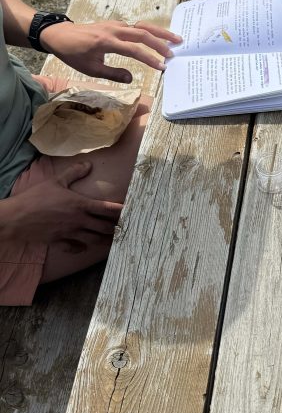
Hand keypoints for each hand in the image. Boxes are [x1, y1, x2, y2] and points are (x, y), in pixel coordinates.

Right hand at [0, 160, 121, 252]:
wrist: (16, 218)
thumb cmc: (36, 198)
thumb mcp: (56, 181)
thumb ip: (74, 173)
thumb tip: (89, 164)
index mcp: (80, 205)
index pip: (107, 208)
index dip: (122, 210)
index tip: (133, 211)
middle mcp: (79, 221)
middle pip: (105, 227)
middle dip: (117, 228)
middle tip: (126, 228)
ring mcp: (70, 234)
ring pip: (94, 240)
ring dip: (105, 240)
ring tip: (114, 240)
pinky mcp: (60, 242)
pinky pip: (76, 248)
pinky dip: (82, 248)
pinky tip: (84, 246)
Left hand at [38, 19, 181, 82]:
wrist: (59, 35)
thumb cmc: (73, 54)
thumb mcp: (90, 69)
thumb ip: (113, 73)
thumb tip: (132, 78)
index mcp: (107, 42)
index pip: (134, 50)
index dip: (149, 59)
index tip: (162, 67)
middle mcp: (114, 30)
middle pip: (143, 33)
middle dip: (161, 43)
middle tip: (174, 52)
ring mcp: (115, 25)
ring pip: (142, 26)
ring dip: (159, 32)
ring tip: (175, 38)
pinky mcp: (115, 24)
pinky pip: (135, 25)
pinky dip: (149, 30)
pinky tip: (157, 37)